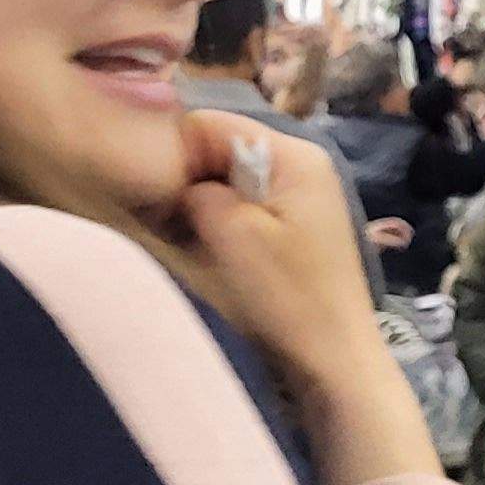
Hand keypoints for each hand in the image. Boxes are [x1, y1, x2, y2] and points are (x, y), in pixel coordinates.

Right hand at [172, 112, 434, 484]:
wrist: (334, 360)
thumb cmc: (287, 296)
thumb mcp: (231, 232)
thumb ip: (196, 189)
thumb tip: (175, 179)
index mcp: (294, 154)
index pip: (210, 124)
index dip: (172, 153)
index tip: (151, 192)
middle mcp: (302, 163)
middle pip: (218, 150)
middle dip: (185, 180)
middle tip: (164, 219)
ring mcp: (301, 196)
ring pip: (226, 180)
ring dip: (199, 206)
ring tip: (184, 238)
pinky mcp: (294, 226)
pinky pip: (242, 207)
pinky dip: (218, 224)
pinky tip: (207, 251)